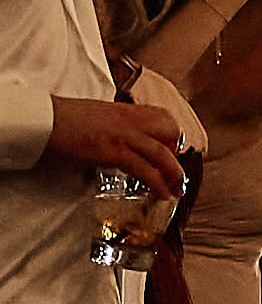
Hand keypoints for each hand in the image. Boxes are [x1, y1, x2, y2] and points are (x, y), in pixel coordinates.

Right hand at [45, 97, 184, 199]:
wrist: (42, 120)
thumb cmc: (60, 120)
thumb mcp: (93, 118)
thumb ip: (110, 128)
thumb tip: (113, 144)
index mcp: (123, 110)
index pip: (161, 116)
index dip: (171, 134)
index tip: (173, 149)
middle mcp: (128, 119)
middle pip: (169, 131)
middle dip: (176, 153)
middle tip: (174, 171)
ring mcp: (122, 134)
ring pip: (162, 152)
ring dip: (174, 173)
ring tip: (177, 190)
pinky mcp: (113, 152)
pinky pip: (144, 169)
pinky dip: (157, 183)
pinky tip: (162, 193)